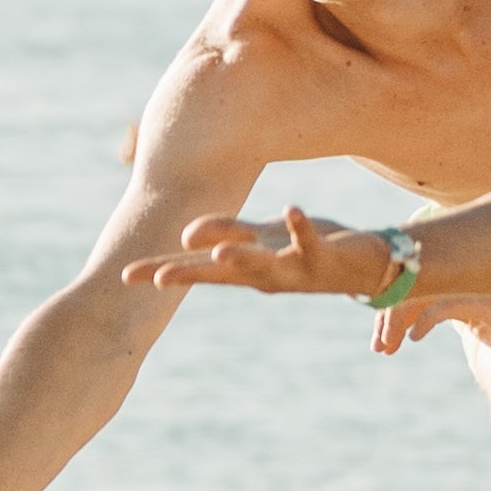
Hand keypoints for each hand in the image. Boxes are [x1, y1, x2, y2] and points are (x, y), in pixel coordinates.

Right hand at [127, 208, 400, 298]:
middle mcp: (263, 275)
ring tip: (218, 253)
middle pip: (220, 273)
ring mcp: (292, 268)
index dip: (160, 272)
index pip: (194, 270)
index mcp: (243, 268)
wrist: (366, 268)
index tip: (125, 276)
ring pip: (261, 265)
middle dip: (189, 275)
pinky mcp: (322, 256)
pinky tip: (290, 209)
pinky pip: (309, 240)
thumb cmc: (305, 249)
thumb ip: (226, 233)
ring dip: (241, 258)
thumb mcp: (262, 240)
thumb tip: (186, 235)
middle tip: (156, 280)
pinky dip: (299, 227)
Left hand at [381, 291, 490, 368]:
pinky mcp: (486, 304)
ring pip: (422, 294)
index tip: (380, 337)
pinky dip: (423, 321)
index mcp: (461, 281)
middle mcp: (465, 279)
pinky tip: (414, 338)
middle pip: (413, 286)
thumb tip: (424, 321)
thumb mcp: (479, 322)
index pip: (416, 285)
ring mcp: (475, 288)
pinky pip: (444, 306)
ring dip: (397, 321)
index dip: (392, 306)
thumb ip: (456, 314)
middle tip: (378, 347)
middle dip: (388, 316)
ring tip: (386, 347)